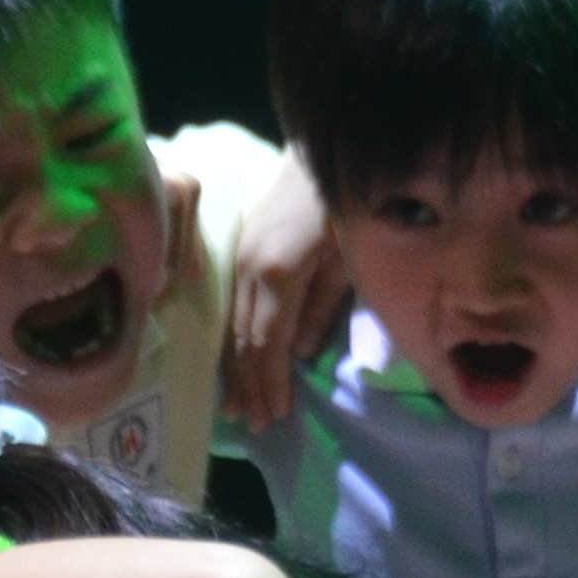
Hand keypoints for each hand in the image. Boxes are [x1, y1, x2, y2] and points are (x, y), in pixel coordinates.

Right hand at [219, 153, 351, 430]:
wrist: (314, 153)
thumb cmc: (343, 205)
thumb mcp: (345, 260)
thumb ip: (321, 308)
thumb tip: (298, 354)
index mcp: (277, 274)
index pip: (267, 343)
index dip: (270, 383)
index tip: (275, 416)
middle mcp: (249, 270)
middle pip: (244, 341)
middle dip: (250, 385)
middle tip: (254, 424)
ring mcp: (239, 260)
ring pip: (233, 326)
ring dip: (236, 369)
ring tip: (237, 406)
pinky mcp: (239, 252)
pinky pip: (232, 307)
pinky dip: (233, 342)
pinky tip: (235, 363)